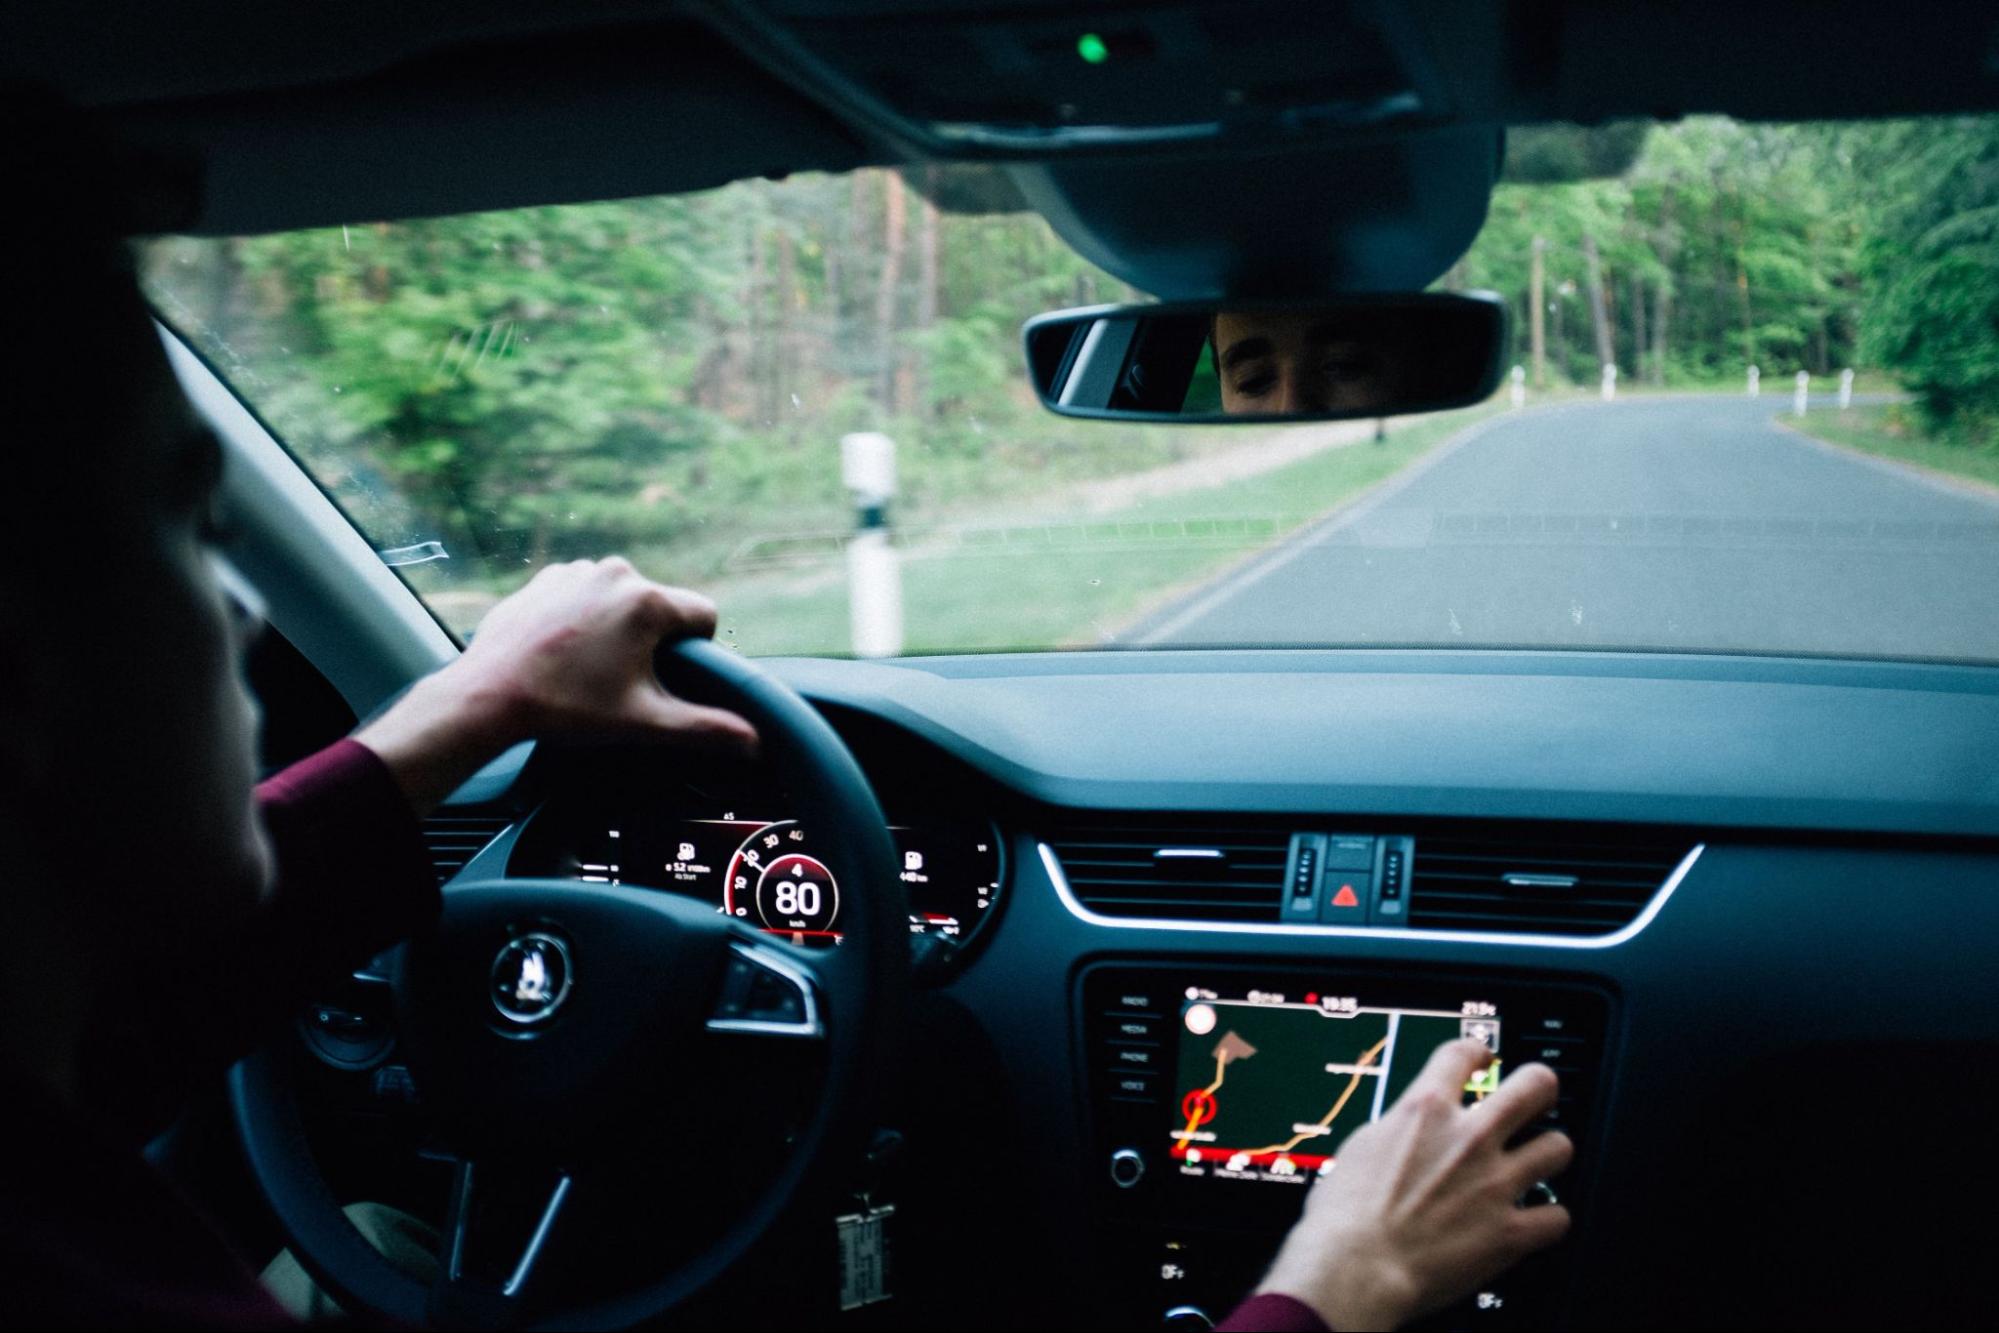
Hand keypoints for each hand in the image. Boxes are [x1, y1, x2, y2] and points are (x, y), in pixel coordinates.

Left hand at [357, 558, 756, 812]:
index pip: (704, 616)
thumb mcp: (643, 723)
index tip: (668, 675)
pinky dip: (582, 619)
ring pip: (622, 600)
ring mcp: (577, 571)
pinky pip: (585, 594)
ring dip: (616, 628)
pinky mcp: (546, 578)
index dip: (696, 650)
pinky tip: (563, 653)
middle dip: (651, 641)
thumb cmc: (566, 708)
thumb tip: (752, 740)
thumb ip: (705, 729)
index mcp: (647, 602)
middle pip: (660, 607)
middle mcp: (616, 573)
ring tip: (587, 668)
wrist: (488, 695)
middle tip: (620, 681)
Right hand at [1255, 1039, 1572, 1329]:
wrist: (1355, 1269)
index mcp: (1425, 1110)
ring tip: (1538, 1162)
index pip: (1464, 1052)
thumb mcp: (1360, 1147)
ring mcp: (1496, 1184)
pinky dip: (1549, 1219)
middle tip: (1535, 1098)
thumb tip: (1408, 1130)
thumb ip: (1398, 1130)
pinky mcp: (1510, 1233)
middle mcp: (1469, 1138)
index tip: (1482, 1058)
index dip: (1478, 1051)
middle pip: (1534, 1086)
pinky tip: (1536, 1220)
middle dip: (1540, 1088)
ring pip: (1559, 1147)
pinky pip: (1557, 1217)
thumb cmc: (1343, 1216)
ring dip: (1548, 1153)